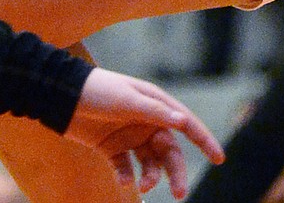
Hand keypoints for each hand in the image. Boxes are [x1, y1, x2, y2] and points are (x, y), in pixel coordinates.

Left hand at [64, 68, 224, 197]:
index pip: (185, 124)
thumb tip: (183, 121)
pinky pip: (126, 168)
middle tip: (181, 194)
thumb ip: (154, 112)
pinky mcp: (112, 149)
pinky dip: (127, 177)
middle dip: (176, 172)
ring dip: (151, 176)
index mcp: (155, 105)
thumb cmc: (99, 91)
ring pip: (150, 163)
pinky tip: (124, 180)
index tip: (219, 158)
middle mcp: (146, 121)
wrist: (63, 98)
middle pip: (169, 151)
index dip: (204, 140)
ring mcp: (130, 136)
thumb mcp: (127, 100)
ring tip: (144, 186)